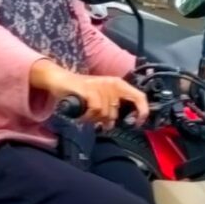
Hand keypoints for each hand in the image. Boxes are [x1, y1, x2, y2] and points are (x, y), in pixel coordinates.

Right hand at [31, 60, 149, 129]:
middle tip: (95, 119)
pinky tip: (82, 113)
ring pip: (105, 113)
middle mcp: (113, 84)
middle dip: (105, 120)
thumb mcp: (101, 98)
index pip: (140, 97)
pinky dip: (87, 115)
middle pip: (116, 112)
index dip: (143, 111)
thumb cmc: (82, 91)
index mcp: (119, 85)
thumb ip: (111, 109)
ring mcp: (101, 86)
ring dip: (93, 118)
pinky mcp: (90, 89)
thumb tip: (116, 123)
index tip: (138, 123)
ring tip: (85, 113)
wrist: (61, 80)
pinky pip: (95, 110)